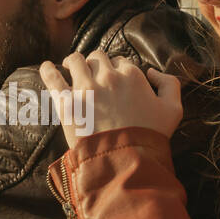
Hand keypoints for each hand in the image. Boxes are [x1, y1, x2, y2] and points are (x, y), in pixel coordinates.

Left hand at [39, 51, 182, 148]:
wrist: (126, 160)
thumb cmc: (150, 137)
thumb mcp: (173, 110)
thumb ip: (170, 84)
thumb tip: (151, 71)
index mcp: (132, 75)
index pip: (121, 61)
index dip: (118, 68)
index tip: (114, 79)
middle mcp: (108, 77)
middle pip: (98, 58)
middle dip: (96, 63)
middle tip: (93, 73)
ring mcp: (85, 88)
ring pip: (76, 61)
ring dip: (74, 62)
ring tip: (70, 66)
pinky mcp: (67, 102)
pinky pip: (52, 78)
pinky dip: (48, 70)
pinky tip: (46, 66)